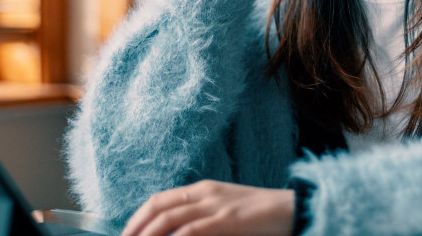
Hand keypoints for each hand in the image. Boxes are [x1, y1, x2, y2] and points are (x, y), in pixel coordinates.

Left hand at [122, 180, 294, 235]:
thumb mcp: (228, 212)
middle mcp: (205, 193)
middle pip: (158, 207)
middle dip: (135, 227)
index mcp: (204, 189)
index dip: (137, 217)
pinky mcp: (228, 220)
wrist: (296, 209)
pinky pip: (191, 230)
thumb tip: (178, 233)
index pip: (159, 200)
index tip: (125, 235)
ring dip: (147, 235)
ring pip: (169, 218)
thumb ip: (204, 218)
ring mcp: (216, 205)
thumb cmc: (263, 216)